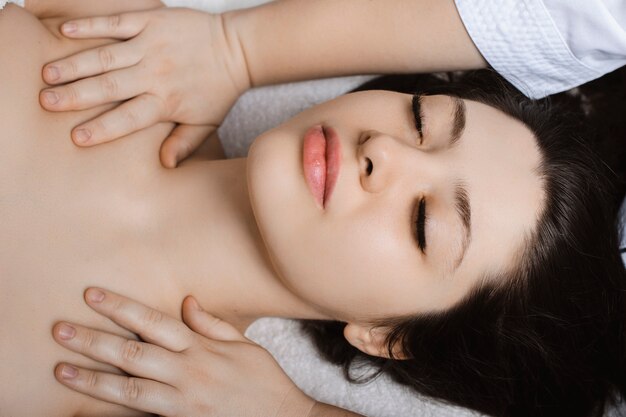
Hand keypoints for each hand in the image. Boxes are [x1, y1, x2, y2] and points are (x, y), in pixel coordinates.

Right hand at [40, 8, 250, 167]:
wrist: (238, 49)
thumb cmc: (219, 90)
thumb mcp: (207, 124)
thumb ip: (184, 144)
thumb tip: (165, 165)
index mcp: (166, 102)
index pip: (129, 118)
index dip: (102, 128)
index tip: (76, 137)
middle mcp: (156, 74)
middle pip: (110, 87)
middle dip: (76, 96)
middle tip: (46, 102)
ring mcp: (152, 45)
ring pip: (107, 56)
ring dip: (75, 64)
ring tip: (48, 74)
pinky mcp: (152, 20)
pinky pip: (117, 22)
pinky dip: (91, 26)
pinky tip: (66, 31)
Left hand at [52, 288, 314, 416]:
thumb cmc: (265, 380)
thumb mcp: (244, 345)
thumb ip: (212, 324)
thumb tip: (186, 301)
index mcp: (202, 348)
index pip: (154, 321)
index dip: (121, 308)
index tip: (92, 295)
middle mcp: (189, 372)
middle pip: (133, 353)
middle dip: (94, 340)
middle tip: (60, 330)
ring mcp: (184, 403)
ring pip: (130, 390)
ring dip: (94, 380)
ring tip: (63, 370)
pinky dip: (116, 413)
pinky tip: (92, 409)